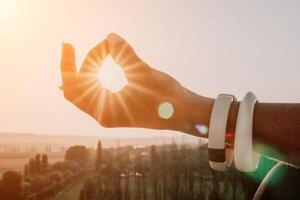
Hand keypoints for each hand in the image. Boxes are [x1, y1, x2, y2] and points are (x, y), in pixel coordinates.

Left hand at [60, 33, 212, 134]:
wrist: (184, 114)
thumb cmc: (167, 99)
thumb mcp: (145, 74)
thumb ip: (126, 55)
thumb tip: (110, 37)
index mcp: (104, 112)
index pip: (73, 87)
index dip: (68, 64)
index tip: (69, 45)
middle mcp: (104, 115)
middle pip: (76, 89)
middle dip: (75, 66)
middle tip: (76, 45)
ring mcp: (111, 114)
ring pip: (85, 92)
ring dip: (85, 71)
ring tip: (92, 51)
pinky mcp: (119, 109)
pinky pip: (95, 94)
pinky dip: (92, 78)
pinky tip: (93, 67)